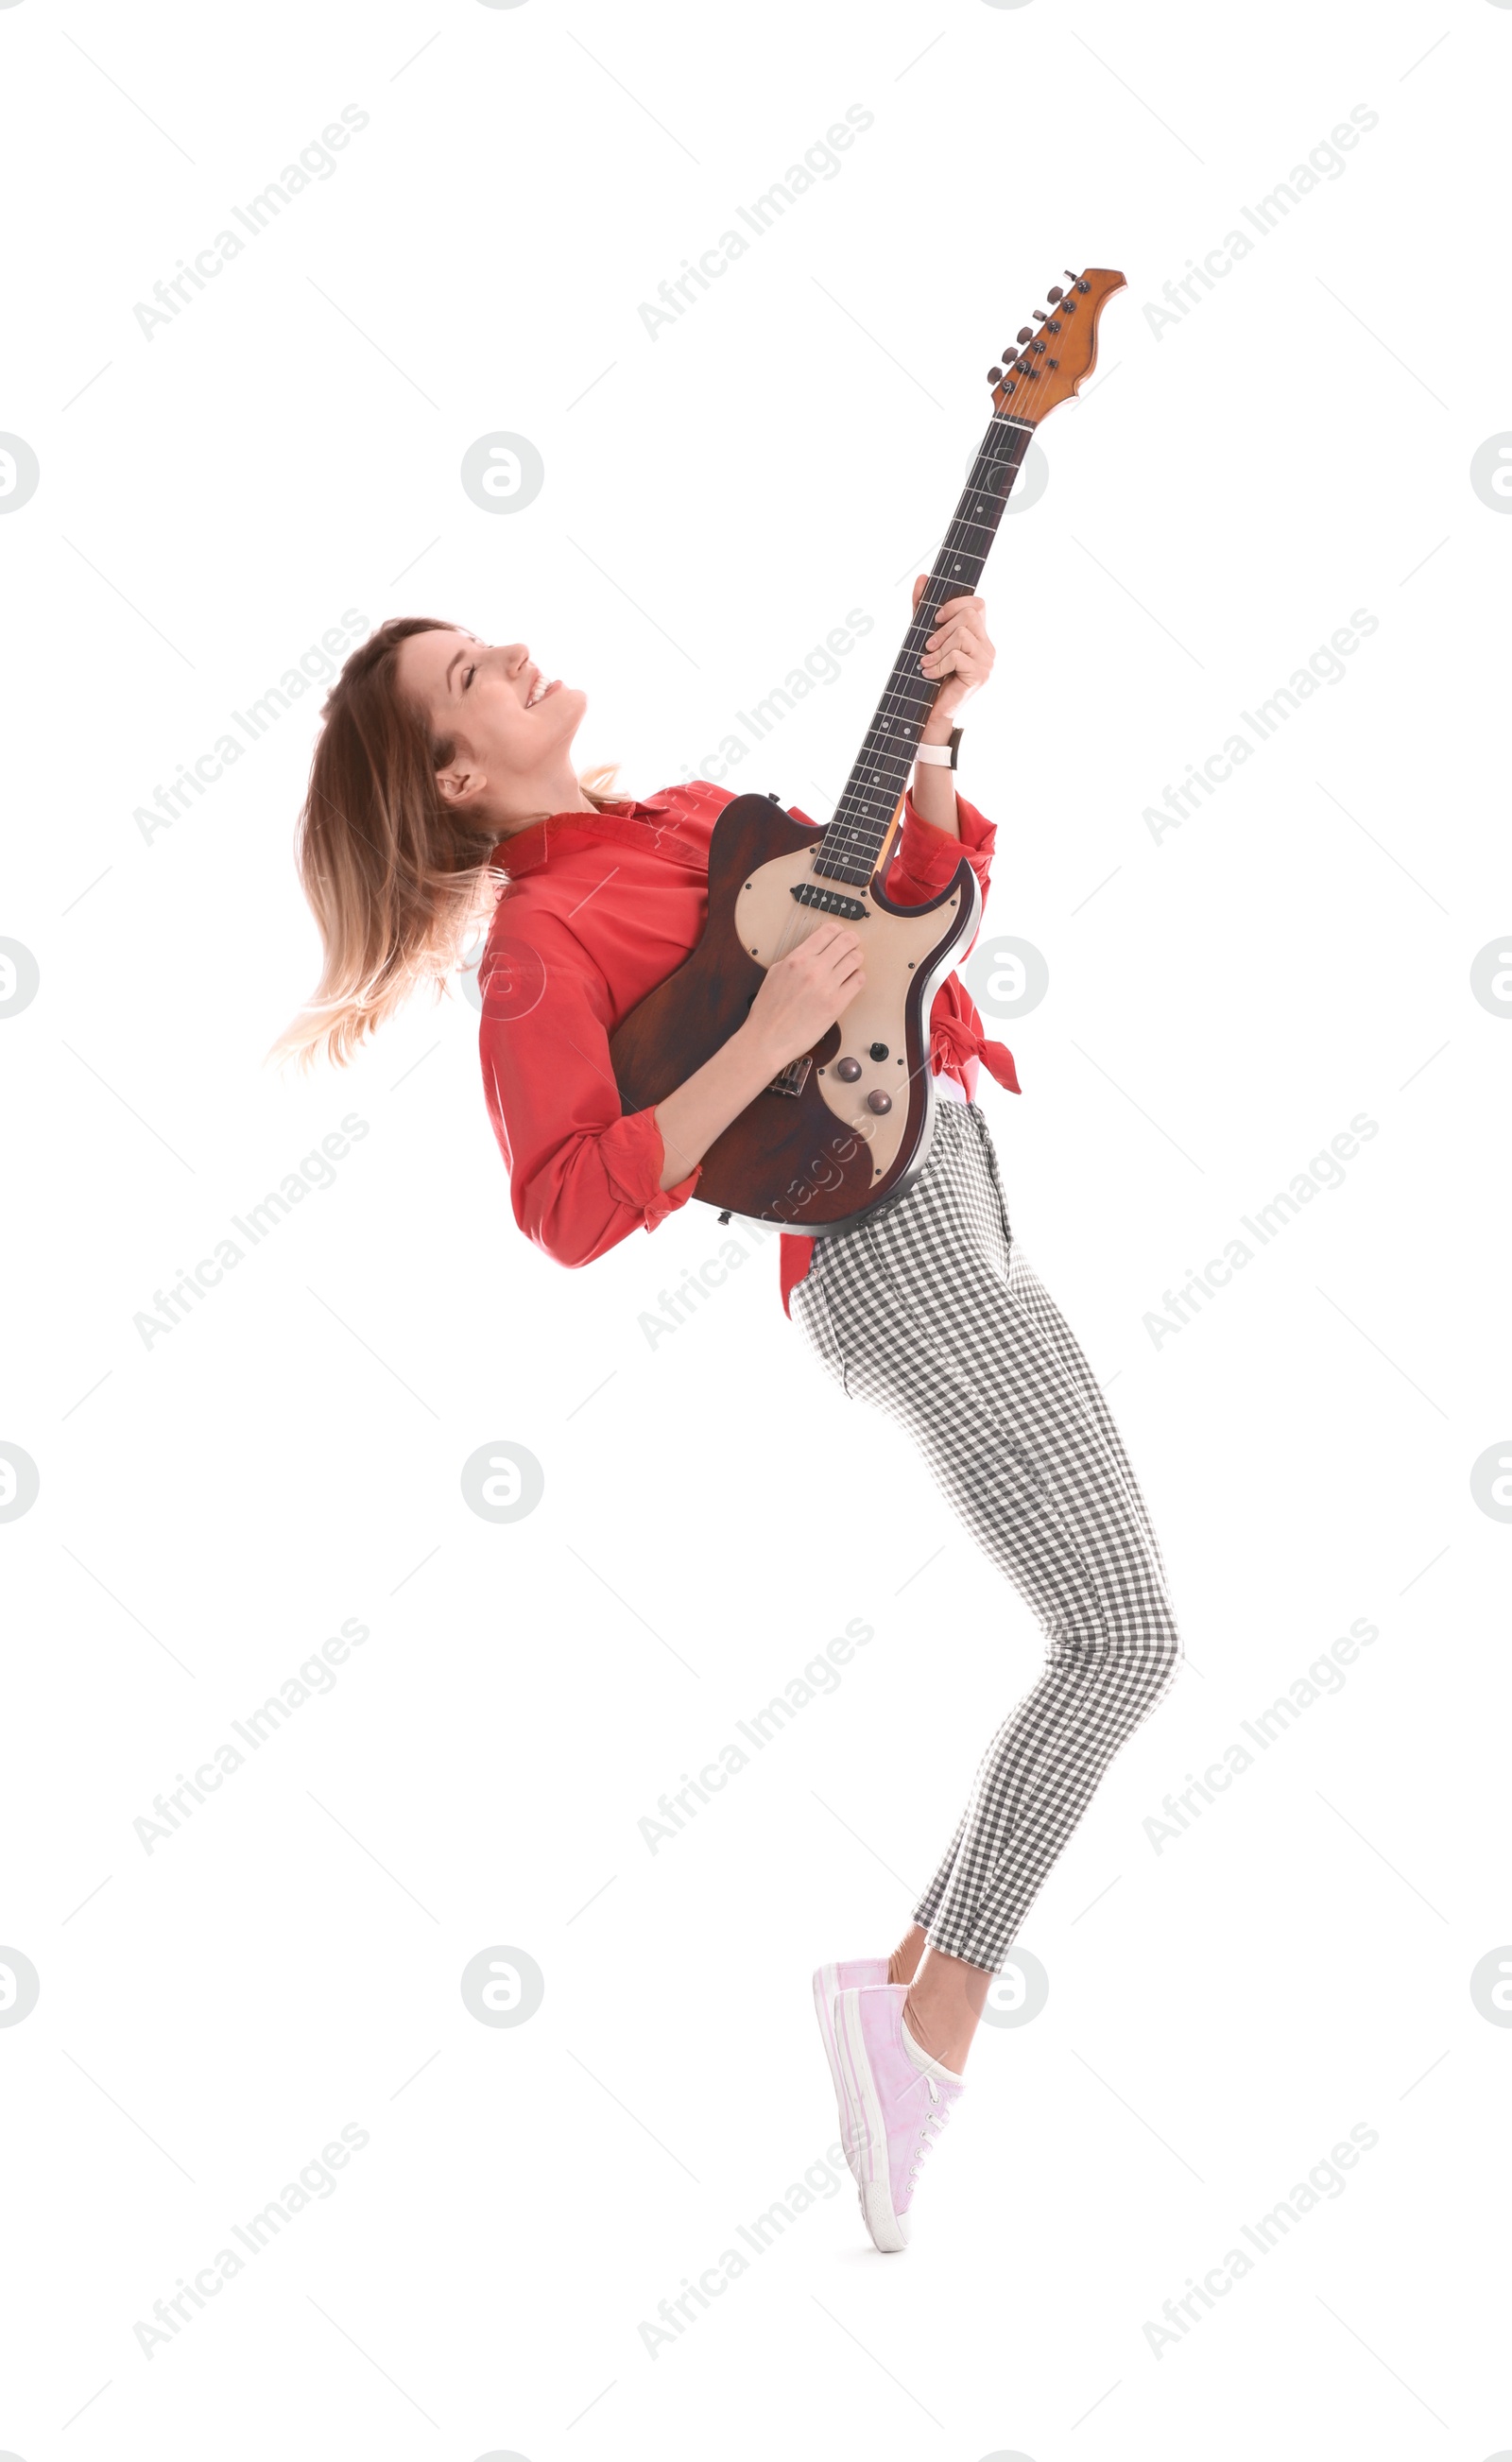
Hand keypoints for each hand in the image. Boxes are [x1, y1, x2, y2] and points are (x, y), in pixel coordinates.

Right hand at [744, 921, 865, 1068]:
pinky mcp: (836, 1005)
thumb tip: (814, 951)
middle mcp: (813, 969)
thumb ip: (796, 959)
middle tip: (851, 945)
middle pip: (846, 941)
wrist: (768, 1039)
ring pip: (855, 959)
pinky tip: (850, 981)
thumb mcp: (775, 973)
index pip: (827, 931)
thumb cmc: (768, 1011)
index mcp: (797, 959)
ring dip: (855, 958)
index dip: (837, 930)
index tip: (839, 933)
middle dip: (851, 941)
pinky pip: (858, 981)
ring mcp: (827, 987)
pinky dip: (857, 977)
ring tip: (850, 964)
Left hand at [912, 578, 994, 734]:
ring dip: (938, 649)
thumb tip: (923, 577)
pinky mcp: (980, 675)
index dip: (955, 604)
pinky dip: (938, 664)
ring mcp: (987, 662)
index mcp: (979, 637)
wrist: (930, 713)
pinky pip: (957, 655)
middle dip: (942, 628)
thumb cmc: (928, 675)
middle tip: (928, 645)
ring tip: (928, 663)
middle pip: (970, 614)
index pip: (978, 604)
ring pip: (962, 634)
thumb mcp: (923, 637)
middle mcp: (988, 648)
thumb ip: (922, 609)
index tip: (936, 618)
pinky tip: (931, 674)